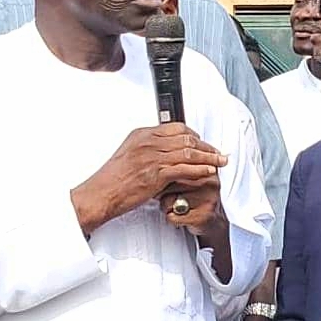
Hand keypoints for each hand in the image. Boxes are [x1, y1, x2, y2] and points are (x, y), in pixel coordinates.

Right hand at [71, 123, 226, 234]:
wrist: (101, 193)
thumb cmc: (112, 178)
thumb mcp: (129, 153)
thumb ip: (147, 148)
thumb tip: (165, 150)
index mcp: (141, 134)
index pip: (176, 127)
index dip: (194, 134)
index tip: (202, 141)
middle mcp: (148, 142)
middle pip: (186, 138)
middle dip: (206, 145)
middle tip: (217, 152)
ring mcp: (152, 157)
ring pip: (189, 152)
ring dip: (208, 157)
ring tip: (219, 161)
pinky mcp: (156, 174)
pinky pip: (185, 169)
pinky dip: (201, 170)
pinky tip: (209, 172)